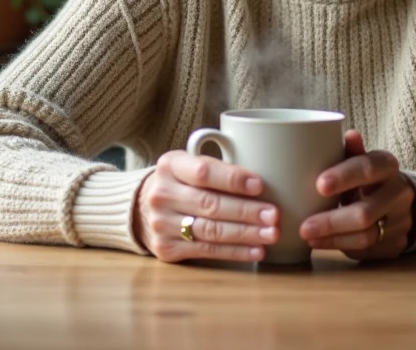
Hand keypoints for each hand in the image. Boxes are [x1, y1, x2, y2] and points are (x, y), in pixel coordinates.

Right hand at [134, 150, 279, 262]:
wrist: (142, 208)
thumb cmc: (182, 182)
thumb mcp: (190, 163)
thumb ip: (219, 167)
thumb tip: (268, 178)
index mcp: (170, 165)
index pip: (204, 171)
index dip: (233, 179)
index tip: (260, 185)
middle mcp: (162, 194)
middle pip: (210, 204)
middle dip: (246, 211)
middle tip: (273, 215)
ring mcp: (162, 223)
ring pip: (210, 230)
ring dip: (245, 234)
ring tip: (270, 234)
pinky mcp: (166, 248)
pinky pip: (206, 251)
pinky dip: (235, 252)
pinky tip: (255, 250)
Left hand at [299, 130, 415, 260]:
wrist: (402, 200)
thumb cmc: (369, 178)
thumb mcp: (362, 160)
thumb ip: (351, 151)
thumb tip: (348, 134)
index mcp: (388, 165)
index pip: (368, 168)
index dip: (344, 176)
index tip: (319, 185)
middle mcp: (399, 193)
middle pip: (365, 212)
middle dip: (331, 221)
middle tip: (304, 226)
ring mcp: (401, 221)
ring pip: (366, 236)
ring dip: (333, 239)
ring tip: (307, 236)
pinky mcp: (397, 244)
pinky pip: (368, 251)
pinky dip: (342, 247)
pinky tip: (322, 243)